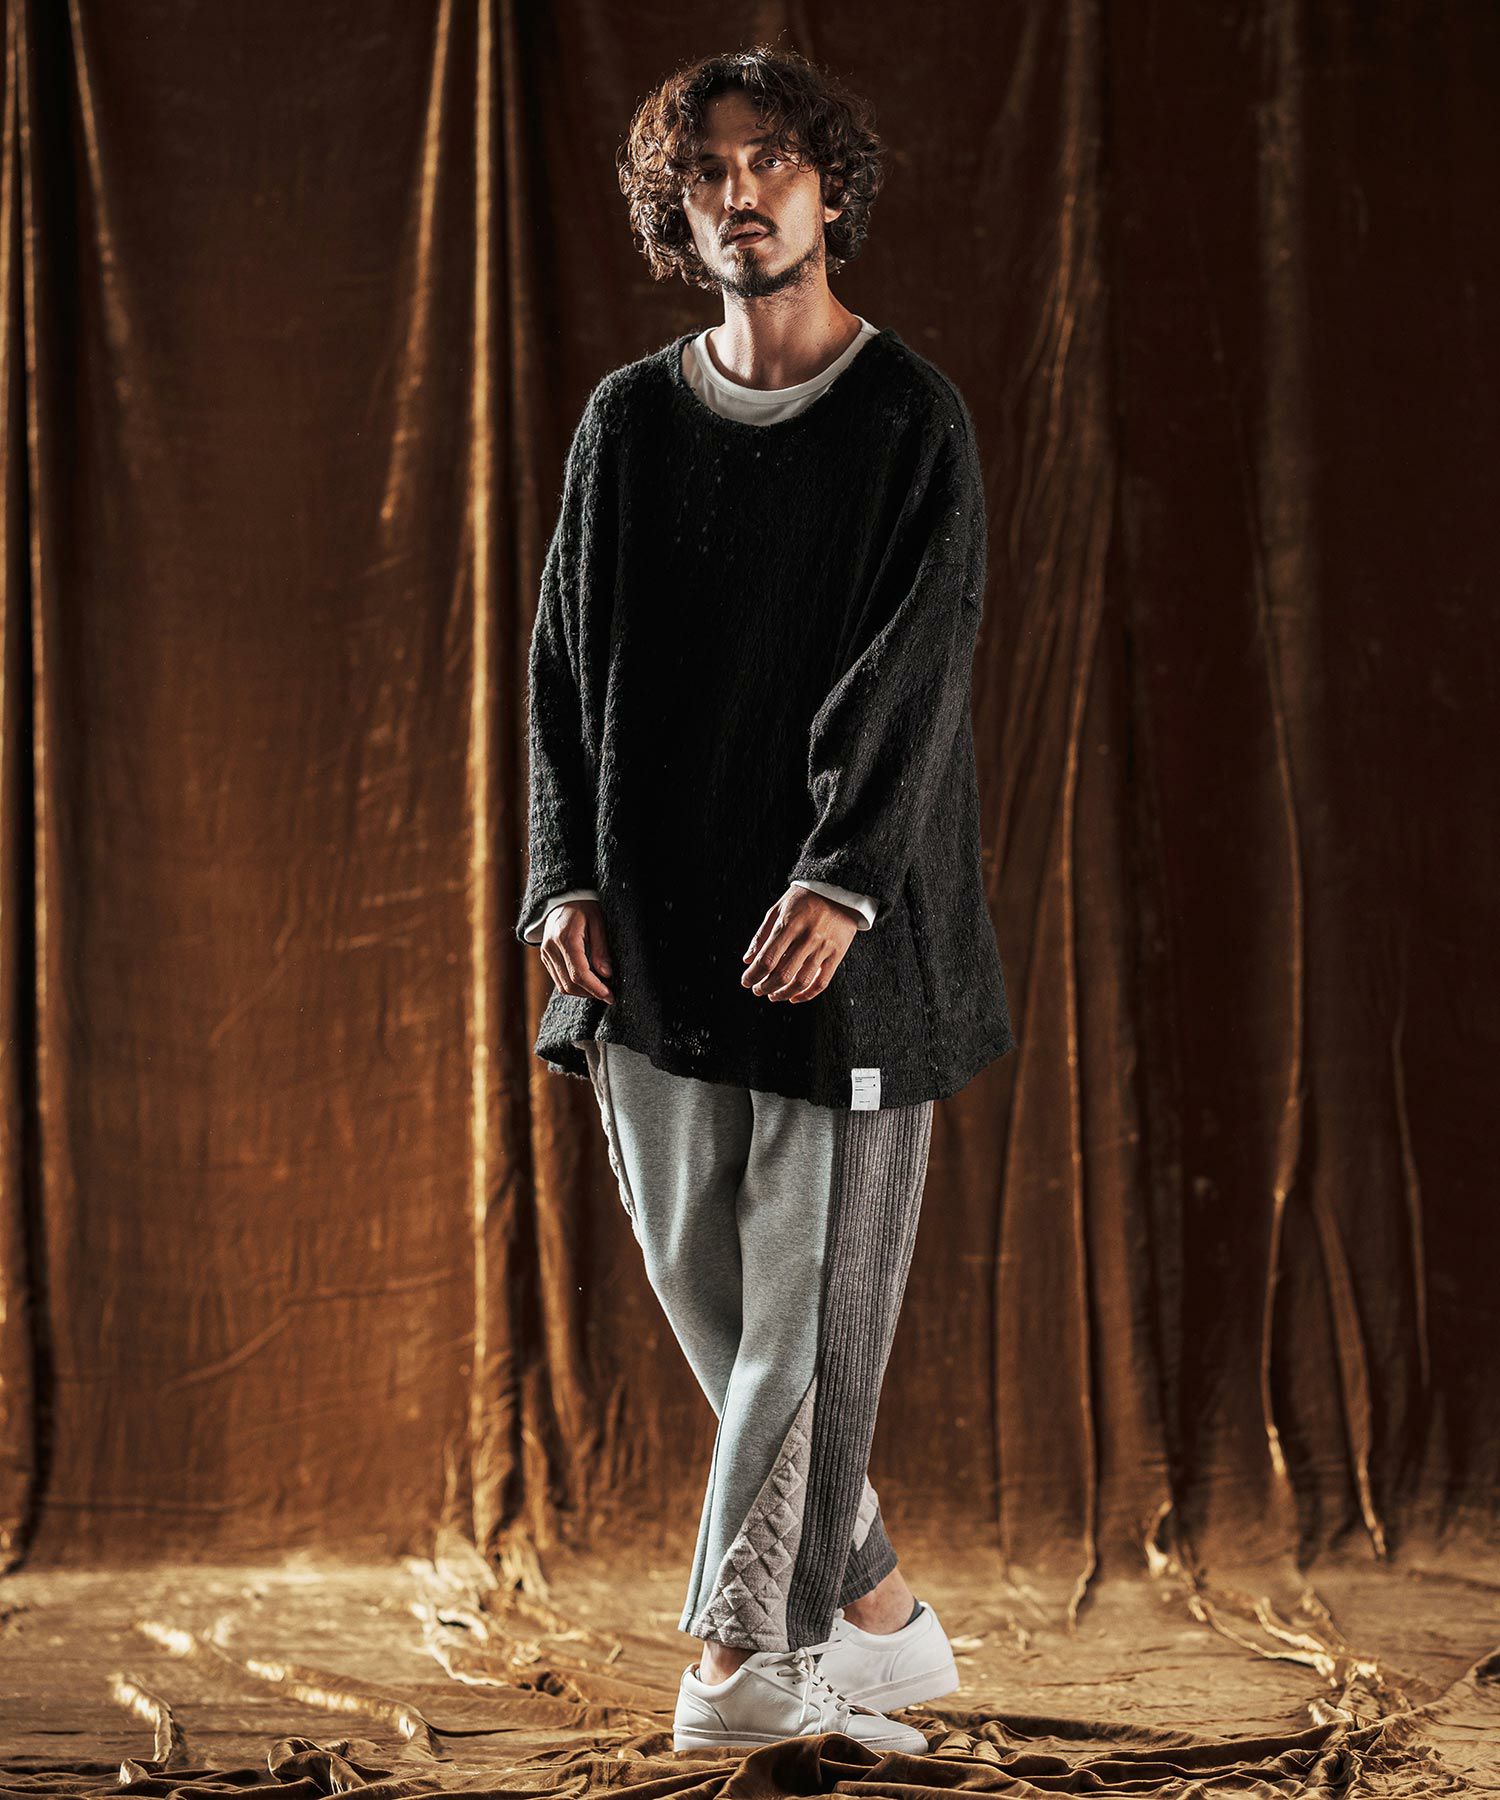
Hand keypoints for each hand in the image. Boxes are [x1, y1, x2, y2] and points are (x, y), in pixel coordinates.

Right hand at [540, 899, 613, 1002]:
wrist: (563, 898)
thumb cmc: (584, 907)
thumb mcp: (599, 922)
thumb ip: (601, 948)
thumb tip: (606, 974)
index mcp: (565, 939)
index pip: (579, 974)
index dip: (595, 988)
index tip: (610, 996)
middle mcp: (551, 949)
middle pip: (569, 984)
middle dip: (591, 993)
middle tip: (609, 995)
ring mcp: (546, 954)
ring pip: (563, 986)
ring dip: (583, 992)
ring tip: (601, 989)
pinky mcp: (546, 958)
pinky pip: (559, 980)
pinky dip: (574, 985)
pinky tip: (589, 982)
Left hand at [741, 886, 859, 1003]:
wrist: (838, 889)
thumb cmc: (804, 899)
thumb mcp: (778, 909)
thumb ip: (761, 935)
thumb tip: (747, 960)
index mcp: (788, 924)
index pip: (766, 959)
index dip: (753, 975)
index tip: (746, 981)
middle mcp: (806, 937)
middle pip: (782, 974)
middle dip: (765, 987)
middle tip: (757, 990)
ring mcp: (823, 947)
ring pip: (801, 982)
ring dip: (783, 994)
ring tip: (773, 995)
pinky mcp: (837, 954)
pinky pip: (822, 982)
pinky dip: (806, 995)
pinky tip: (794, 997)